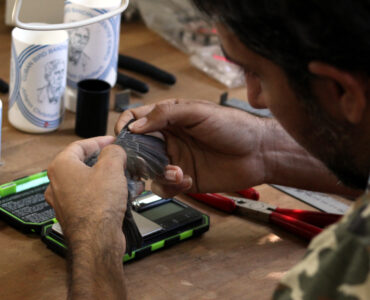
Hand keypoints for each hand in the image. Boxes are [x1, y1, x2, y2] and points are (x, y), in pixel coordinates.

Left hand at [45, 136, 126, 250]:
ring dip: (112, 179)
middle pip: (85, 165)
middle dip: (108, 162)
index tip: (112, 141)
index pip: (79, 146)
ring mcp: (66, 202)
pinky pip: (93, 199)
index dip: (99, 141)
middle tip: (122, 160)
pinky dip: (108, 194)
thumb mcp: (112, 168)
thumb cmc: (98, 207)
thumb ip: (113, 152)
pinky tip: (126, 195)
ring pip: (91, 183)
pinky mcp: (77, 216)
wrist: (97, 242)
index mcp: (61, 167)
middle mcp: (58, 185)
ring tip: (129, 178)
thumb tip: (114, 150)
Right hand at [115, 99, 266, 196]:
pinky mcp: (183, 179)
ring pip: (149, 171)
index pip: (135, 120)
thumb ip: (165, 114)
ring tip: (177, 172)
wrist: (259, 153)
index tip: (122, 138)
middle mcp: (168, 139)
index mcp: (168, 118)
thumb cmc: (234, 126)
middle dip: (137, 158)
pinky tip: (187, 179)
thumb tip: (136, 126)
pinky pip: (165, 187)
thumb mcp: (198, 112)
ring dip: (158, 174)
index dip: (124, 127)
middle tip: (145, 163)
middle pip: (137, 148)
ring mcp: (175, 159)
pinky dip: (171, 187)